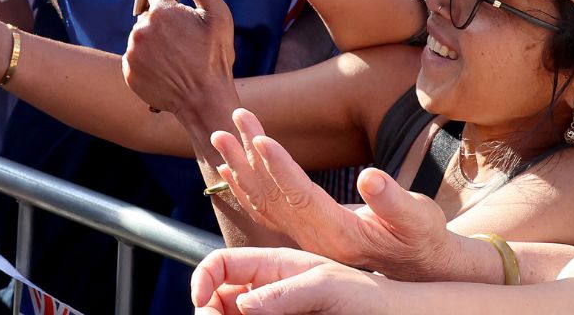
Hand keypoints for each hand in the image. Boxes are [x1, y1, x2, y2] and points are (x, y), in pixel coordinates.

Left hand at [122, 0, 236, 120]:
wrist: (204, 101)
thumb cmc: (214, 58)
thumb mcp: (216, 16)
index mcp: (161, 12)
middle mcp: (141, 29)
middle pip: (149, 12)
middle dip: (163, 15)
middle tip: (183, 31)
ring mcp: (132, 51)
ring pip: (142, 35)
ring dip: (155, 38)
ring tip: (176, 54)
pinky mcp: (128, 71)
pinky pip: (136, 56)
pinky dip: (148, 58)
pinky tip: (166, 67)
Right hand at [192, 247, 386, 314]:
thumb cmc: (370, 297)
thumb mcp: (328, 286)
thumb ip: (285, 291)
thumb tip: (244, 303)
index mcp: (274, 265)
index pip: (223, 263)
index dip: (203, 279)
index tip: (203, 307)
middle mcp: (269, 290)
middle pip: (220, 297)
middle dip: (210, 311)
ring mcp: (276, 312)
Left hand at [212, 108, 454, 278]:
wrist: (417, 266)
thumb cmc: (420, 236)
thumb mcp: (417, 218)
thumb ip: (393, 201)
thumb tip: (370, 177)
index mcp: (339, 233)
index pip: (300, 195)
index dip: (279, 166)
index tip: (259, 137)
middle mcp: (314, 238)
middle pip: (273, 192)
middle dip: (250, 154)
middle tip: (234, 117)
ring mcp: (304, 237)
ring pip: (263, 199)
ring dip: (240, 165)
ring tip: (221, 134)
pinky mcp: (302, 232)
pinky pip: (264, 210)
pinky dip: (244, 187)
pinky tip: (229, 168)